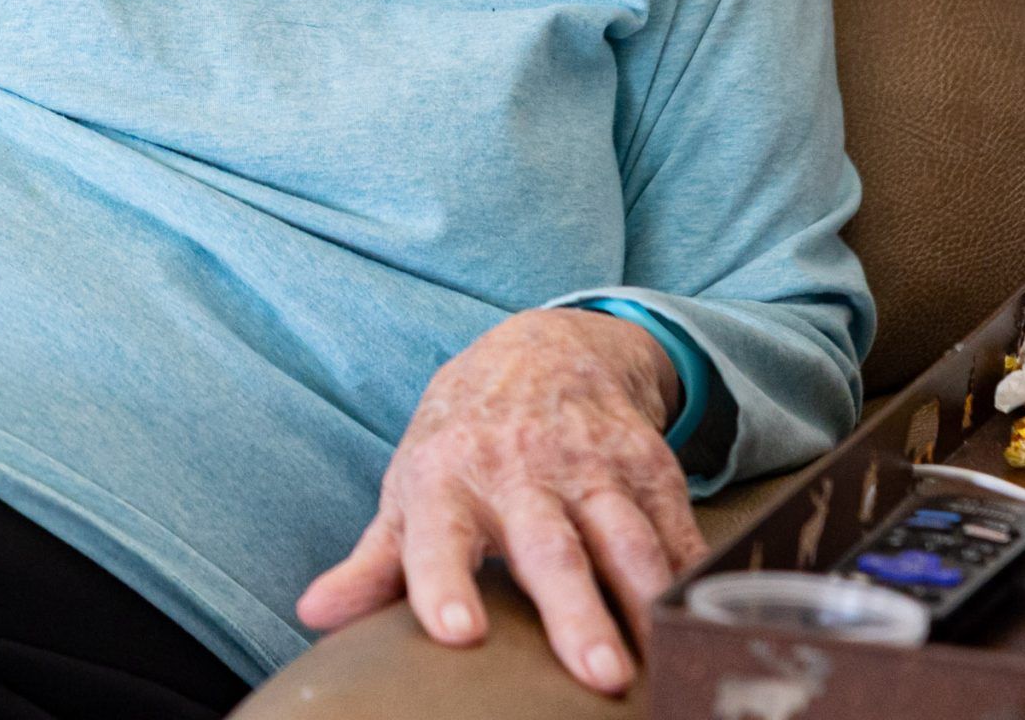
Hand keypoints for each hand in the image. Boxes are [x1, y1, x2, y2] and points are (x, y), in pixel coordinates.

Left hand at [294, 308, 706, 696]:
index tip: (456, 633)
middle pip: (551, 550)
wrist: (543, 349)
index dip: (444, 583)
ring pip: (626, 540)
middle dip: (575, 612)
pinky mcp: (649, 466)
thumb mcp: (410, 489)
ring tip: (666, 662)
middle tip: (598, 674)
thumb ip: (373, 562)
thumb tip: (313, 614)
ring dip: (648, 600)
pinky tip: (710, 621)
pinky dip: (697, 575)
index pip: (437, 540)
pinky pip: (678, 529)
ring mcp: (590, 467)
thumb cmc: (462, 441)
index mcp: (445, 482)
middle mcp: (518, 472)